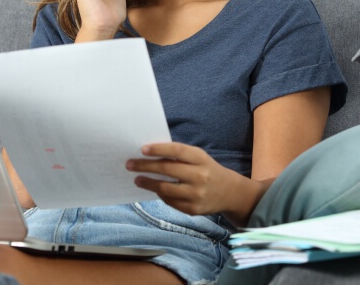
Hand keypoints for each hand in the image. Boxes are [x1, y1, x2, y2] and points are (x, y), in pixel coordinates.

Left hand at [125, 142, 250, 216]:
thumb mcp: (199, 158)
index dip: (159, 149)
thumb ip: (179, 155)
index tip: (142, 149)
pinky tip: (154, 189)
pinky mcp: (193, 209)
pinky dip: (160, 194)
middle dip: (145, 166)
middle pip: (167, 169)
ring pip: (165, 188)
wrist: (230, 193)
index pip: (177, 151)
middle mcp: (200, 176)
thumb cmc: (207, 170)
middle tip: (130, 164)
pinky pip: (170, 201)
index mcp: (201, 159)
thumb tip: (148, 153)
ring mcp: (197, 194)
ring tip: (137, 179)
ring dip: (147, 183)